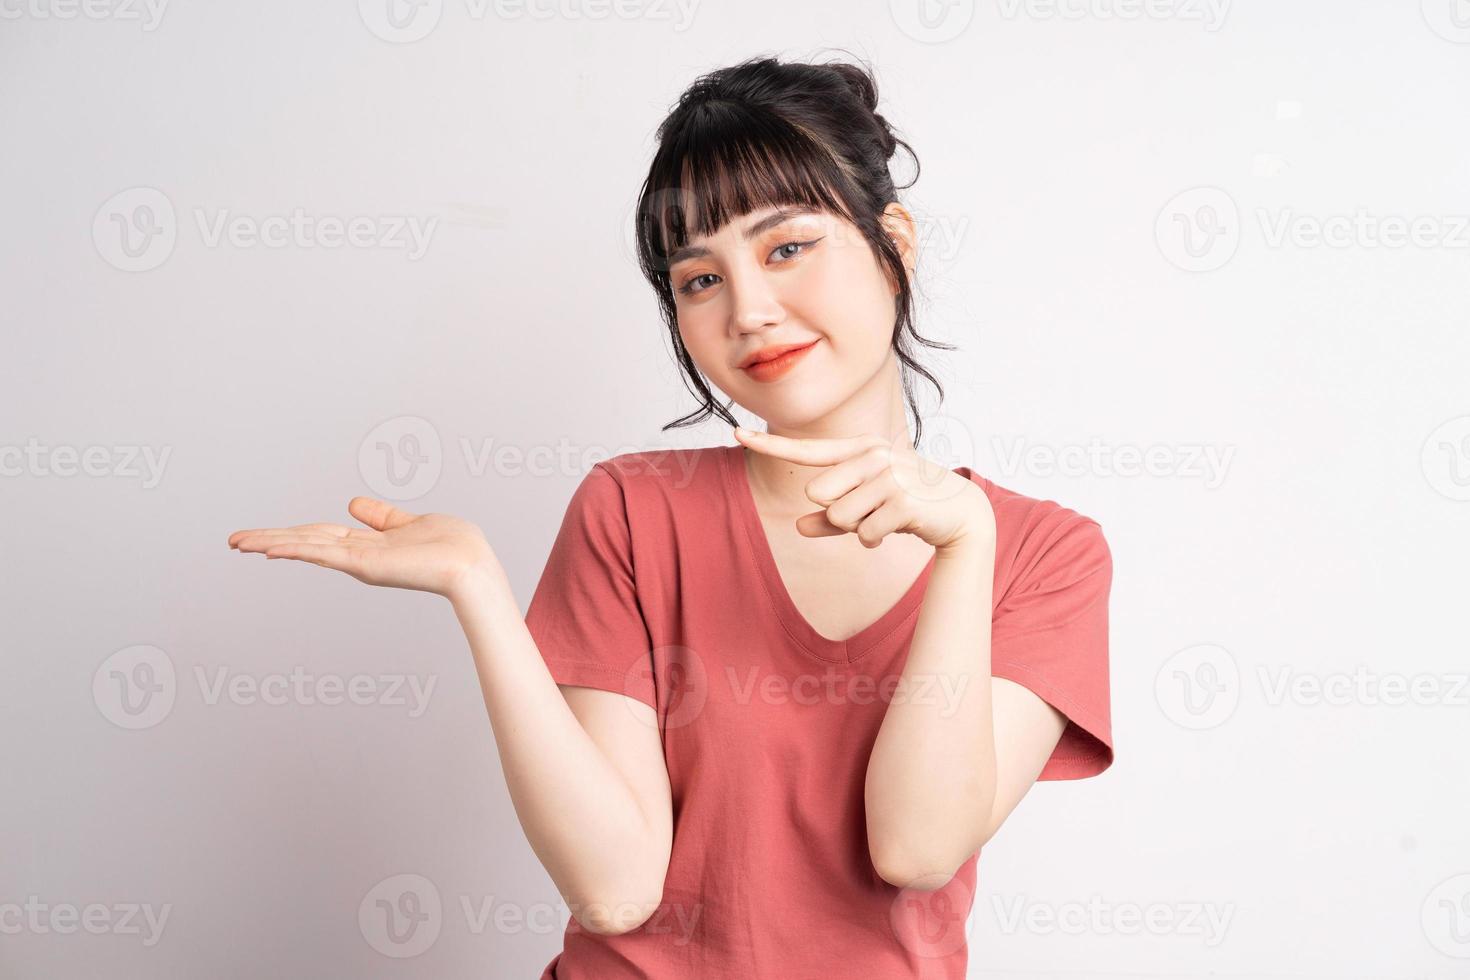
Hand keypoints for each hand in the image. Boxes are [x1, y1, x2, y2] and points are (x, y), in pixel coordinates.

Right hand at [227, 497, 503, 599]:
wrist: (472, 564)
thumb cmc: (452, 546)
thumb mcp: (409, 523)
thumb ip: (380, 517)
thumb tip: (352, 503)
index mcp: (366, 544)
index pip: (317, 535)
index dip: (286, 533)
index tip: (258, 535)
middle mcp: (357, 554)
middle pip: (303, 541)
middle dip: (267, 540)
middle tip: (232, 541)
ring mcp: (359, 561)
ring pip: (307, 547)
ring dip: (271, 543)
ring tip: (238, 544)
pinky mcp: (366, 565)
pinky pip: (325, 554)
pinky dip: (298, 550)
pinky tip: (273, 549)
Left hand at [733, 427, 995, 552]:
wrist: (958, 513)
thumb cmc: (905, 505)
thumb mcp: (864, 510)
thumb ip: (829, 519)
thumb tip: (798, 526)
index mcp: (860, 450)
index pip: (806, 450)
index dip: (770, 444)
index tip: (736, 433)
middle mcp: (873, 455)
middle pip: (821, 495)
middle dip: (841, 515)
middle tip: (873, 510)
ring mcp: (889, 475)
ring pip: (840, 516)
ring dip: (860, 528)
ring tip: (887, 517)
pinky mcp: (903, 499)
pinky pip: (865, 533)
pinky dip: (876, 538)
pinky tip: (899, 528)